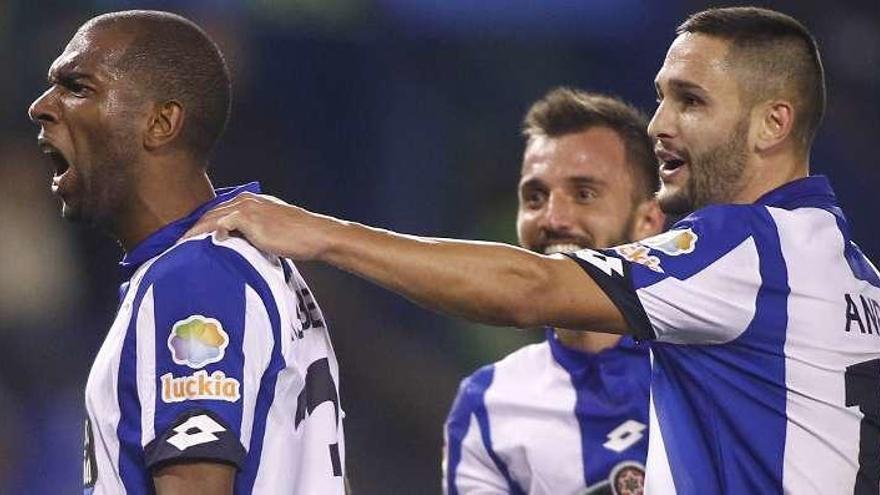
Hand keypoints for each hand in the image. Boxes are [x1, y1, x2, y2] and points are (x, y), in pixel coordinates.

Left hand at [185, 192, 339, 259]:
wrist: (316, 235)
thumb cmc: (299, 237)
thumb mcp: (271, 232)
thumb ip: (252, 234)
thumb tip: (236, 247)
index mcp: (249, 201)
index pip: (217, 212)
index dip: (201, 226)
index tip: (187, 240)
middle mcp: (244, 200)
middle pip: (208, 213)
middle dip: (191, 229)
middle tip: (174, 246)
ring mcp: (245, 207)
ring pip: (209, 218)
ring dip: (192, 233)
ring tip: (177, 249)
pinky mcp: (247, 217)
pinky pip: (216, 225)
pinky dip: (203, 235)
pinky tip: (194, 247)